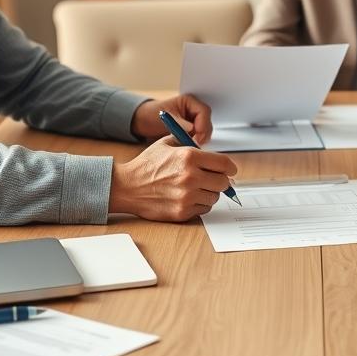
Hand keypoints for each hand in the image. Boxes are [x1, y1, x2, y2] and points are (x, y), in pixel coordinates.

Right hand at [109, 140, 237, 220]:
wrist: (126, 187)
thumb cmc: (147, 165)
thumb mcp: (168, 143)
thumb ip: (191, 143)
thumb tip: (213, 151)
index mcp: (189, 156)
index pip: (225, 164)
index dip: (230, 167)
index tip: (230, 170)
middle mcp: (190, 176)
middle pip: (223, 182)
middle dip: (220, 180)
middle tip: (213, 180)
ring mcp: (186, 196)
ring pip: (215, 197)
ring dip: (209, 193)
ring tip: (196, 188)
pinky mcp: (182, 212)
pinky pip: (204, 209)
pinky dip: (200, 204)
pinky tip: (188, 198)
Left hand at [132, 94, 212, 144]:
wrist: (143, 122)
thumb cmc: (151, 115)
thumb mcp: (165, 118)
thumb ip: (179, 123)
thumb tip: (192, 129)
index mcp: (189, 101)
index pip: (204, 112)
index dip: (202, 125)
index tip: (196, 137)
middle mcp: (194, 110)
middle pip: (207, 122)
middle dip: (202, 134)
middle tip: (194, 145)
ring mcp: (194, 120)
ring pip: (205, 131)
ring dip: (199, 139)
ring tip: (188, 145)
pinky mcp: (192, 130)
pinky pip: (199, 137)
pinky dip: (195, 142)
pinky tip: (187, 146)